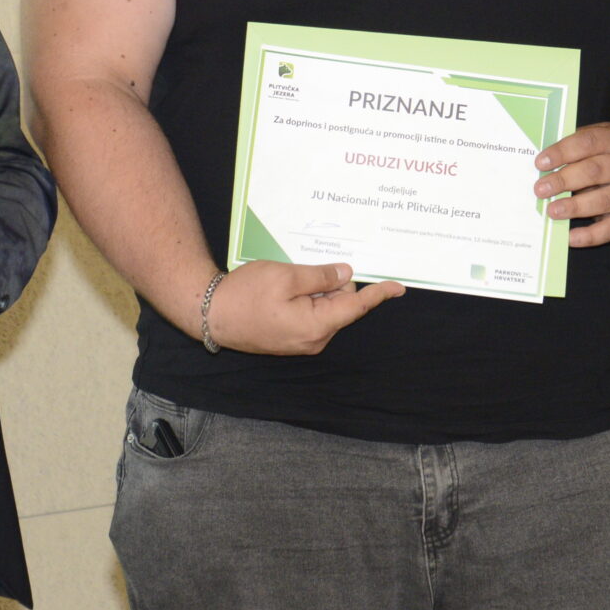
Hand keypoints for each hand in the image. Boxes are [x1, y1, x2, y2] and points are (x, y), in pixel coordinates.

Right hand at [203, 261, 403, 356]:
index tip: (399, 287)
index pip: (357, 307)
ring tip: (287, 279)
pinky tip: (284, 288)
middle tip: (303, 267)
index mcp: (317, 325)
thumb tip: (346, 276)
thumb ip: (321, 276)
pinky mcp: (290, 338)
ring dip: (315, 289)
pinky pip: (310, 314)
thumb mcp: (286, 276)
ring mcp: (302, 341)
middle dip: (332, 282)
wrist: (210, 314)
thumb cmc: (246, 294)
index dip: (378, 294)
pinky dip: (305, 298)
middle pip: (340, 304)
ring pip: (325, 307)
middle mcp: (314, 339)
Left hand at [534, 120, 609, 246]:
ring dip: (575, 207)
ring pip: (603, 200)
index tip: (540, 163)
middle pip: (594, 171)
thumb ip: (574, 149)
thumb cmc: (607, 156)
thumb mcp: (598, 141)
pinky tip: (570, 237)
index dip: (563, 152)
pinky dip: (590, 236)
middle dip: (564, 180)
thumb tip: (541, 166)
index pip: (588, 142)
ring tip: (552, 211)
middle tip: (540, 189)